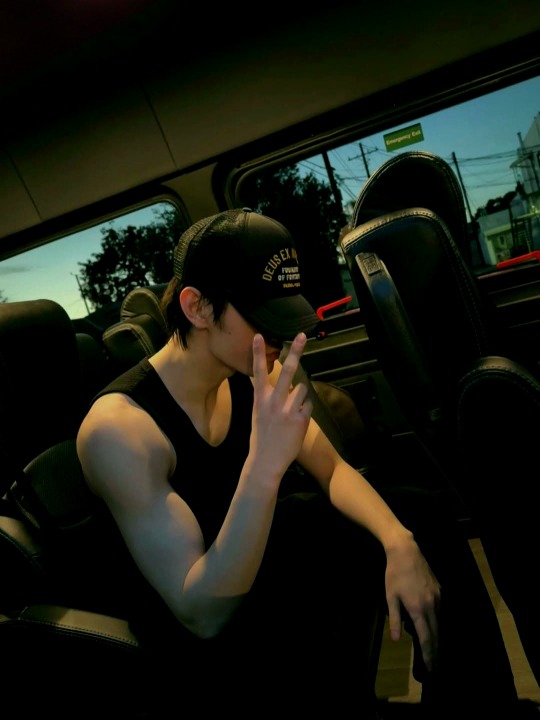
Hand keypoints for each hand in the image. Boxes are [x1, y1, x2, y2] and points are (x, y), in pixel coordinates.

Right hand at [249, 333, 312, 482]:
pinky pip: (308, 404)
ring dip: (300, 396)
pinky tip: (297, 421)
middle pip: (287, 371)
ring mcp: (288, 409)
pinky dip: (305, 409)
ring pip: (302, 388)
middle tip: (302, 336)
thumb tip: (275, 383)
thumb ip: (266, 396)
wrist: (266, 460)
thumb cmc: (262, 436)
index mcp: (260, 399)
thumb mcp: (258, 413)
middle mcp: (273, 401)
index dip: (257, 353)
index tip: (258, 335)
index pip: (258, 372)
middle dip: (295, 351)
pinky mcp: (300, 418)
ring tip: (292, 411)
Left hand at [385, 538, 440, 671]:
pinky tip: (432, 624)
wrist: (406, 552)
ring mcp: (438, 598)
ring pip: (439, 622)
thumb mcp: (390, 597)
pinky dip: (436, 620)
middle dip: (435, 650)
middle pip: (436, 633)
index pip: (426, 637)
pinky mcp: (440, 591)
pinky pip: (440, 610)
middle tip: (435, 664)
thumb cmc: (394, 575)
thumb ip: (394, 619)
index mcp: (418, 609)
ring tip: (433, 648)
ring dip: (436, 636)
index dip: (429, 654)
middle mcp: (432, 606)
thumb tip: (397, 639)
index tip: (431, 667)